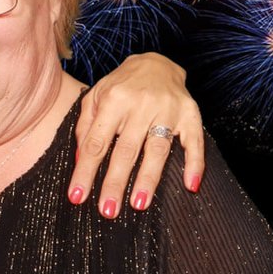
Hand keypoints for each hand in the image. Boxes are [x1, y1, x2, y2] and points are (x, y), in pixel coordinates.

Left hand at [69, 52, 205, 217]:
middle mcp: (141, 104)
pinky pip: (195, 141)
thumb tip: (79, 161)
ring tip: (139, 205)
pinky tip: (191, 185)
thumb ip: (85, 127)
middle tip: (108, 211)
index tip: (77, 196)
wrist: (156, 62)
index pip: (96, 143)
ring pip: (157, 149)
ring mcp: (168, 109)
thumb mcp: (95, 98)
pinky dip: (195, 164)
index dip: (86, 171)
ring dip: (148, 179)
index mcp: (114, 100)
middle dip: (115, 182)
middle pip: (126, 150)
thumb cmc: (121, 86)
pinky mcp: (191, 113)